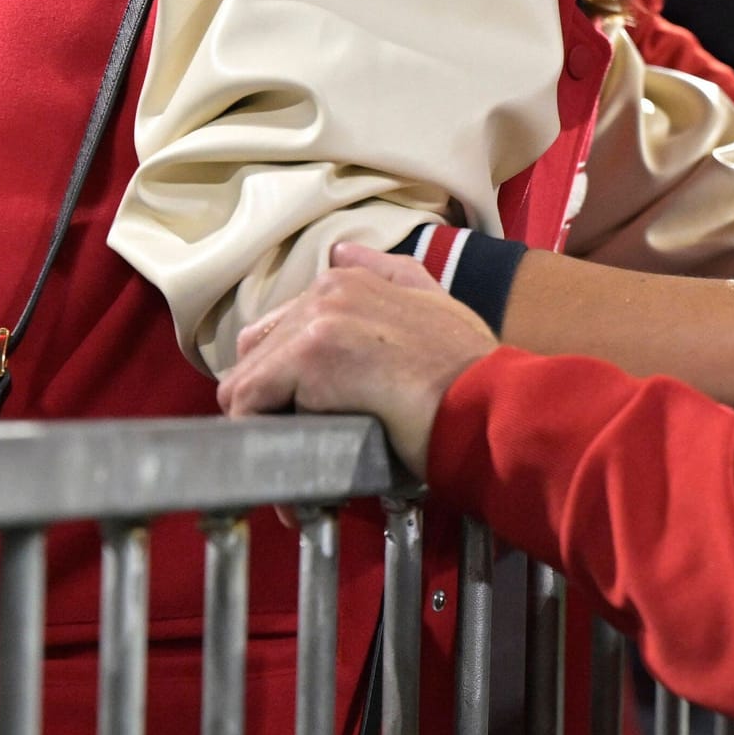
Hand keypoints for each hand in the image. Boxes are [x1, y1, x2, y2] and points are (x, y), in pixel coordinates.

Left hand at [216, 244, 496, 475]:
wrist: (485, 403)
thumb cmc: (470, 369)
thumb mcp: (436, 302)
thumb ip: (389, 274)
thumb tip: (344, 251)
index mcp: (349, 279)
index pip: (281, 330)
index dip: (286, 383)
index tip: (306, 422)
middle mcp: (326, 290)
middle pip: (257, 356)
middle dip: (270, 407)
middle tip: (295, 451)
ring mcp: (316, 319)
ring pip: (248, 382)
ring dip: (264, 431)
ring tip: (291, 472)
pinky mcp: (309, 355)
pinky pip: (250, 405)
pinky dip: (260, 446)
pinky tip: (290, 483)